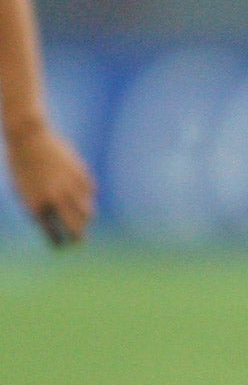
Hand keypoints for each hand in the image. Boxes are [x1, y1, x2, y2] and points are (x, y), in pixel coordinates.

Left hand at [6, 126, 95, 244]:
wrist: (29, 138)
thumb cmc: (21, 165)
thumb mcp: (24, 190)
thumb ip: (41, 207)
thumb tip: (60, 222)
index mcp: (36, 205)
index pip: (52, 233)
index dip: (57, 242)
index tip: (60, 246)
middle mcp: (56, 199)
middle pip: (75, 228)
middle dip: (77, 238)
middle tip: (78, 241)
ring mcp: (70, 186)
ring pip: (87, 212)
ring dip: (85, 218)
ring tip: (82, 219)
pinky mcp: (81, 174)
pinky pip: (90, 191)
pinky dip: (87, 195)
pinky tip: (82, 194)